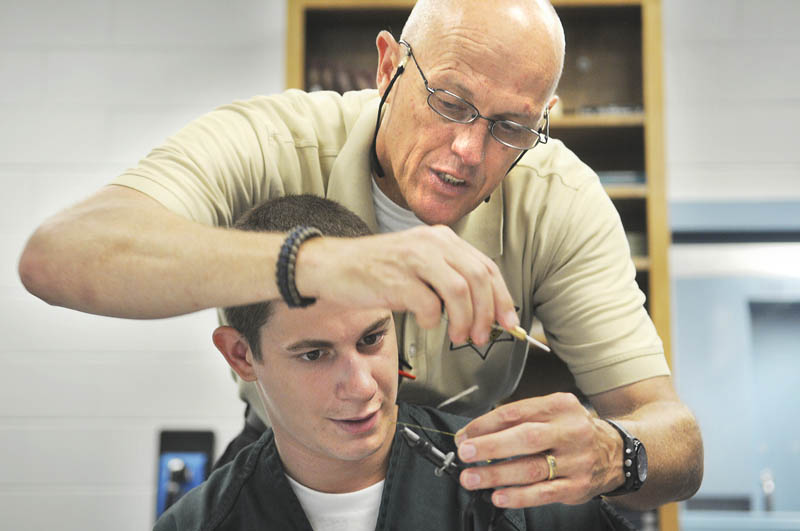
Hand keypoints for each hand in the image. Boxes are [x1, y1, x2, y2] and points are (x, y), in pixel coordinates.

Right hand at [295, 224, 518, 343]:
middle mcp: (432, 243)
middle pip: (478, 278)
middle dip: (486, 313)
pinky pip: (429, 305)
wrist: (332, 266)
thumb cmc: (376, 271)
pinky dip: (433, 320)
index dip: (502, 298)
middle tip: (481, 336)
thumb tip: (483, 312)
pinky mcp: (397, 279)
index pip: (486, 267)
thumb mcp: (419, 264)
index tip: (509, 323)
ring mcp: (414, 259)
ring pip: (460, 291)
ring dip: (464, 320)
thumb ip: (449, 279)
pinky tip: (426, 323)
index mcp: (442, 238)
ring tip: (458, 337)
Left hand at [453, 393, 620, 507]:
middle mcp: (570, 431)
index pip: (516, 412)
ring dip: (496, 474)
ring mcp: (575, 460)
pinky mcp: (577, 486)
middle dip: (490, 446)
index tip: (465, 435)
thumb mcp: (553, 412)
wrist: (617, 452)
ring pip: (531, 468)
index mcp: (559, 406)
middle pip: (525, 437)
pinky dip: (518, 496)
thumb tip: (476, 433)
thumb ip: (519, 418)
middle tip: (465, 454)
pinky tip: (499, 496)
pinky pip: (543, 493)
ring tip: (472, 478)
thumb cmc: (573, 430)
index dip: (485, 424)